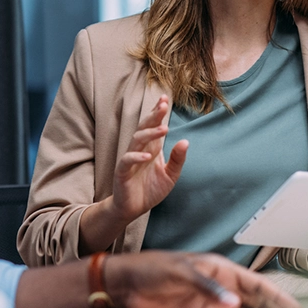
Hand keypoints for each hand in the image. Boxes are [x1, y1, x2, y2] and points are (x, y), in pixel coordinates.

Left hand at [106, 251, 307, 307]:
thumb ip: (208, 287)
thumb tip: (236, 304)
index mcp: (220, 269)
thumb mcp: (180, 271)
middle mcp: (222, 287)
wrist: (127, 285)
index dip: (279, 297)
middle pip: (259, 302)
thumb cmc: (152, 268)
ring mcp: (214, 305)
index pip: (257, 283)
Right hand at [109, 96, 188, 221]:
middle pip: (144, 127)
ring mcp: (130, 159)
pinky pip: (127, 160)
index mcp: (151, 148)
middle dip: (153, 116)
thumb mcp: (170, 175)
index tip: (165, 98)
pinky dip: (137, 157)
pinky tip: (148, 156)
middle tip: (163, 105)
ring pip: (137, 140)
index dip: (158, 112)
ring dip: (149, 133)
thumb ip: (177, 159)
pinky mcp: (122, 171)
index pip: (154, 125)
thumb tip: (186, 141)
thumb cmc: (150, 190)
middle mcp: (140, 150)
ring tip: (164, 129)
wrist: (132, 209)